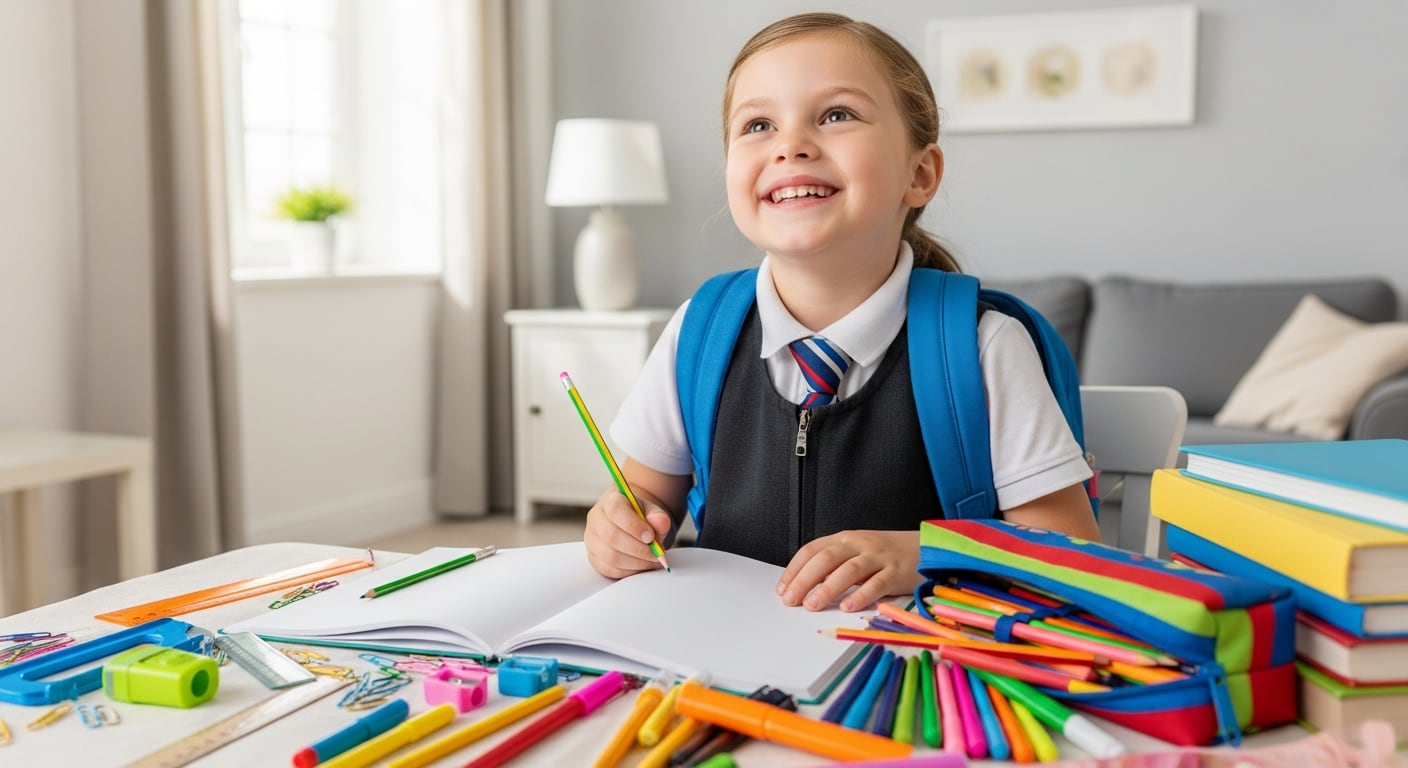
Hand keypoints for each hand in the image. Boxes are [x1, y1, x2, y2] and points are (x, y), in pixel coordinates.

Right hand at [584, 486, 673, 578]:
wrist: (632, 524)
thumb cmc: (642, 518)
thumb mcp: (653, 512)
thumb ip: (659, 517)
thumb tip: (661, 522)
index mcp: (610, 500)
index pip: (615, 509)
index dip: (634, 525)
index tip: (650, 537)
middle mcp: (596, 518)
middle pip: (611, 536)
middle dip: (638, 549)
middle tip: (656, 554)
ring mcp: (592, 539)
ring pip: (610, 556)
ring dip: (636, 562)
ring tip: (652, 561)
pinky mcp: (594, 557)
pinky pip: (609, 569)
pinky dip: (629, 571)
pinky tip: (641, 566)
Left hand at [775, 529, 922, 611]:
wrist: (929, 547)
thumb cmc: (888, 554)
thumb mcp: (858, 551)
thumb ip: (835, 565)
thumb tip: (804, 587)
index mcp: (845, 539)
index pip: (812, 550)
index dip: (795, 569)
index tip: (782, 589)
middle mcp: (859, 544)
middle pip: (826, 559)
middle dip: (805, 579)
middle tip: (791, 600)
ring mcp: (879, 557)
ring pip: (848, 570)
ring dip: (828, 588)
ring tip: (813, 605)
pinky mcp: (897, 571)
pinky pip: (877, 583)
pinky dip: (861, 595)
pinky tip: (848, 607)